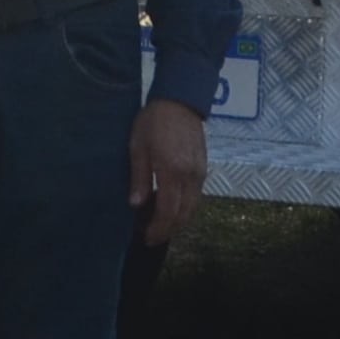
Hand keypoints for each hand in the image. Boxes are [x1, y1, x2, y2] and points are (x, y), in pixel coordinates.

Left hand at [132, 95, 211, 245]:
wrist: (180, 101)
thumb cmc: (153, 122)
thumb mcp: (138, 147)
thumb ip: (139, 178)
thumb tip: (136, 205)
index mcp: (172, 172)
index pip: (167, 211)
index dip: (158, 228)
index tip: (146, 237)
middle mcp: (190, 177)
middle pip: (183, 214)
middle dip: (168, 230)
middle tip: (152, 237)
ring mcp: (200, 173)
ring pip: (192, 208)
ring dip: (178, 221)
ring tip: (161, 226)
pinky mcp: (204, 169)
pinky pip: (196, 197)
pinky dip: (185, 208)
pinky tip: (172, 208)